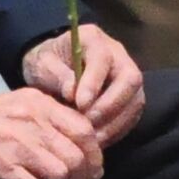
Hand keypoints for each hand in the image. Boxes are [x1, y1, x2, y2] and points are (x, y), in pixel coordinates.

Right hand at [0, 87, 104, 178]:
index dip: (94, 156)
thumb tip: (82, 146)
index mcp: (42, 105)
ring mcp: (17, 143)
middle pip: (74, 157)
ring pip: (58, 173)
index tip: (93, 172)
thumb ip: (54, 118)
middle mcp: (33, 122)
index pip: (83, 130)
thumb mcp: (26, 103)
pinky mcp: (1, 163)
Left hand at [23, 22, 145, 144]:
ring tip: (91, 138)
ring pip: (136, 100)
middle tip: (88, 123)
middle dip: (110, 105)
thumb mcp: (42, 64)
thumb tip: (73, 93)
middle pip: (130, 78)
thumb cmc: (46, 63)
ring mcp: (127, 76)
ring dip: (115, 123)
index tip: (80, 104)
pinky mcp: (130, 97)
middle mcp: (117, 55)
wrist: (51, 68)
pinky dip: (117, 131)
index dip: (94, 82)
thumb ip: (57, 75)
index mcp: (92, 38)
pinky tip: (98, 140)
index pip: (102, 58)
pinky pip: (132, 116)